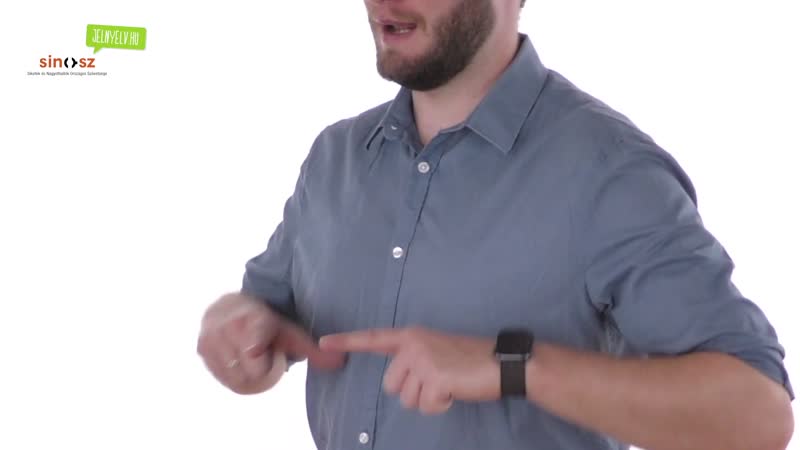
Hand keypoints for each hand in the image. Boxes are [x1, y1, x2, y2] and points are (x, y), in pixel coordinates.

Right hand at [197, 293, 344, 394]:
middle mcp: (229, 325)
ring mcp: (212, 337)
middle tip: (264, 354)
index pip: (254, 342)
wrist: (230, 307)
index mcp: (253, 318)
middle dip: (260, 368)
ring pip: (234, 376)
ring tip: (251, 356)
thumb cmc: (266, 323)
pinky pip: (221, 377)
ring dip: (246, 373)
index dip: (259, 351)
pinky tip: (238, 361)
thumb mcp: (290, 332)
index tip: (258, 351)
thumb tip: (341, 360)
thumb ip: (314, 349)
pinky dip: (232, 375)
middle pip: (248, 368)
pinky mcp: (201, 348)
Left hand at [319, 327, 499, 414]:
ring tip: (450, 384)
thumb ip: (414, 360)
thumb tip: (401, 382)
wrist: (503, 362)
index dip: (346, 341)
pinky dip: (441, 406)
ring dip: (428, 400)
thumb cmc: (472, 359)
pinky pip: (426, 407)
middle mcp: (412, 345)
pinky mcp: (434, 378)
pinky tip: (456, 391)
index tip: (323, 342)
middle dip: (414, 392)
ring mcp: (422, 361)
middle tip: (440, 380)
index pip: (373, 338)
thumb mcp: (438, 350)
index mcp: (412, 336)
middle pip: (392, 386)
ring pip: (407, 400)